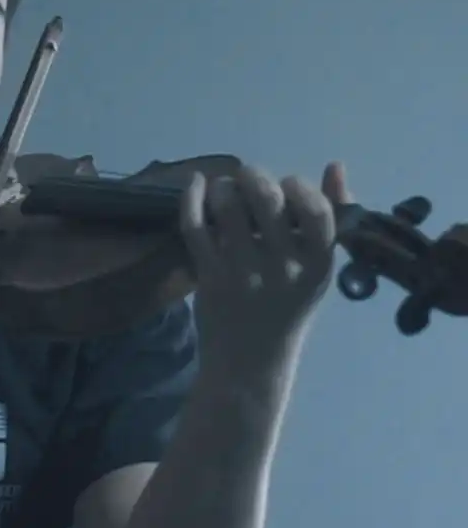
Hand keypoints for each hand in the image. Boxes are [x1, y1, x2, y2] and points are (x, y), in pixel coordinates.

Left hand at [180, 161, 351, 371]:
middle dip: (253, 176)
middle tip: (246, 179)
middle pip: (266, 199)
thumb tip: (336, 166)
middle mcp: (283, 267)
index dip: (299, 187)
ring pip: (228, 206)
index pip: (315, 209)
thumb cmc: (286, 308)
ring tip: (222, 191)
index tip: (287, 186)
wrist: (250, 361)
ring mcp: (244, 272)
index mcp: (317, 263)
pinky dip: (191, 198)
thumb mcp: (317, 270)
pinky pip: (196, 226)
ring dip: (222, 187)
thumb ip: (329, 220)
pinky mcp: (210, 277)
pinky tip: (195, 185)